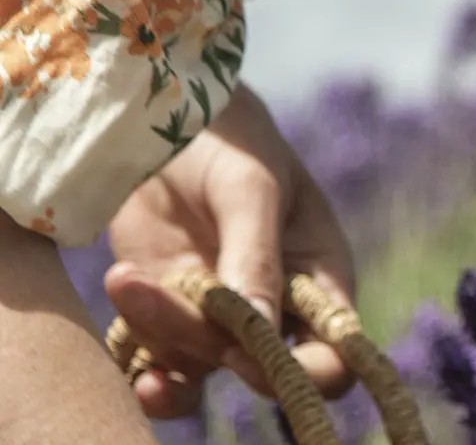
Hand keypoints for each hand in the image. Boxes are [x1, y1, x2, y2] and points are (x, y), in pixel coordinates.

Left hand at [100, 82, 359, 419]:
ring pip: (201, 365)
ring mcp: (222, 314)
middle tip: (163, 294)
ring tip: (126, 278)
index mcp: (321, 277)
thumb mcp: (251, 189)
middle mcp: (278, 307)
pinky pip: (161, 362)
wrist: (162, 120)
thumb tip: (259, 333)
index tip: (248, 345)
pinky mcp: (171, 313)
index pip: (334, 357)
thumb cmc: (231, 140)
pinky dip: (141, 362)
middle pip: (256, 366)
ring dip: (160, 335)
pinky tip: (126, 329)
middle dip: (209, 343)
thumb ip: (256, 258)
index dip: (301, 372)